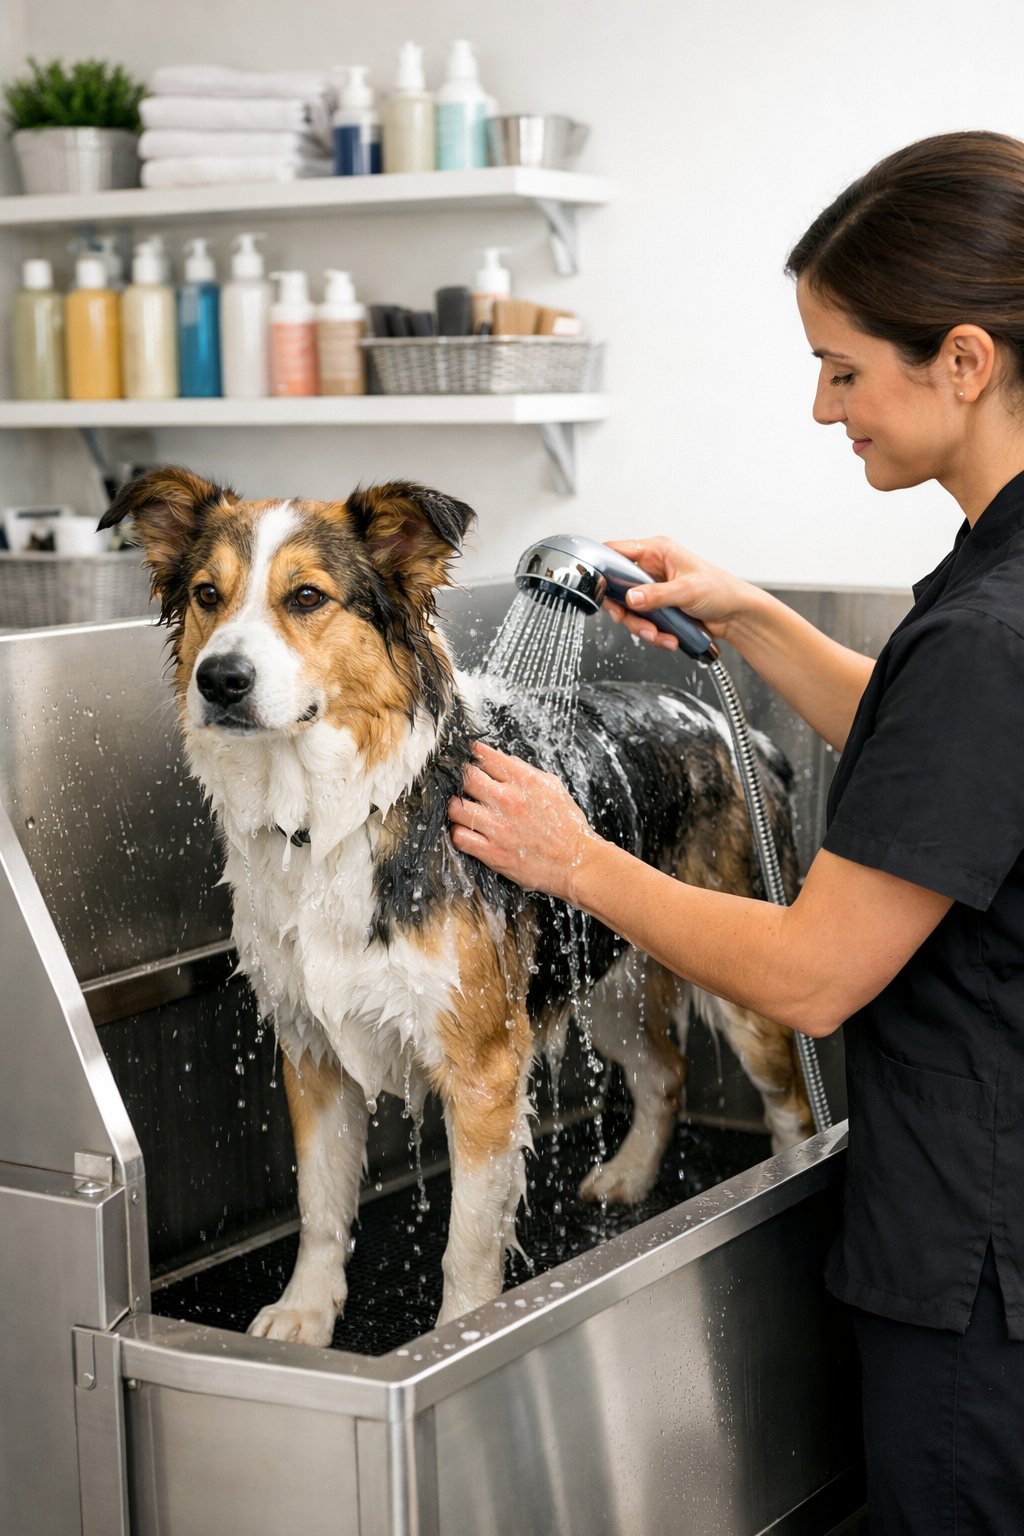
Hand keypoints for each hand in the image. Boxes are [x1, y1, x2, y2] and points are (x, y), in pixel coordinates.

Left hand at [448, 741, 599, 902]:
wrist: (577, 861)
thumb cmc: (568, 826)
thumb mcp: (553, 787)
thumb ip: (526, 772)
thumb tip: (504, 761)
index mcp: (524, 781)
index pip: (485, 757)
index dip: (474, 755)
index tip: (470, 757)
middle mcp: (508, 800)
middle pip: (466, 778)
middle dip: (462, 779)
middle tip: (464, 785)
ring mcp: (498, 827)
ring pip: (456, 808)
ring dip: (456, 807)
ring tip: (463, 809)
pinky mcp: (492, 852)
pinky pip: (460, 837)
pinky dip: (458, 833)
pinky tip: (467, 831)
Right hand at [602, 536, 748, 650]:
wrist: (736, 616)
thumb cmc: (721, 591)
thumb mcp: (687, 590)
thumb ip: (657, 595)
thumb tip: (631, 598)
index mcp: (657, 552)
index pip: (617, 551)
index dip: (603, 566)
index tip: (599, 586)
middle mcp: (651, 569)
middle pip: (617, 588)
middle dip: (624, 610)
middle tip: (628, 619)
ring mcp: (653, 591)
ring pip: (629, 610)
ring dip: (641, 627)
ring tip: (659, 636)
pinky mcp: (657, 610)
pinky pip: (643, 623)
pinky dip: (653, 634)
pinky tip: (668, 638)